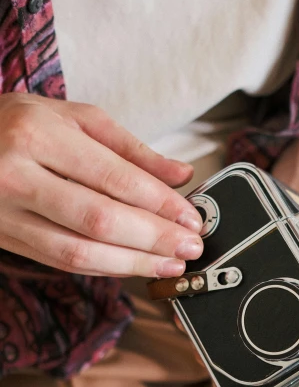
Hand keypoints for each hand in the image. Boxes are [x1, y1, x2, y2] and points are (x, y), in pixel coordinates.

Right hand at [0, 94, 203, 276]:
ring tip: (171, 265)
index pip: (113, 177)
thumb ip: (130, 148)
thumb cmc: (19, 124)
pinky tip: (134, 266)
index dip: (158, 204)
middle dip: (153, 239)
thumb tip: (180, 175)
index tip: (191, 218)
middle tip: (190, 248)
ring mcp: (6, 213)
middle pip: (98, 220)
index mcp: (37, 135)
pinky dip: (104, 268)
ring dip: (133, 264)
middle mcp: (16, 175)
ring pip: (78, 251)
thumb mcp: (73, 118)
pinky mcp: (6, 239)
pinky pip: (62, 262)